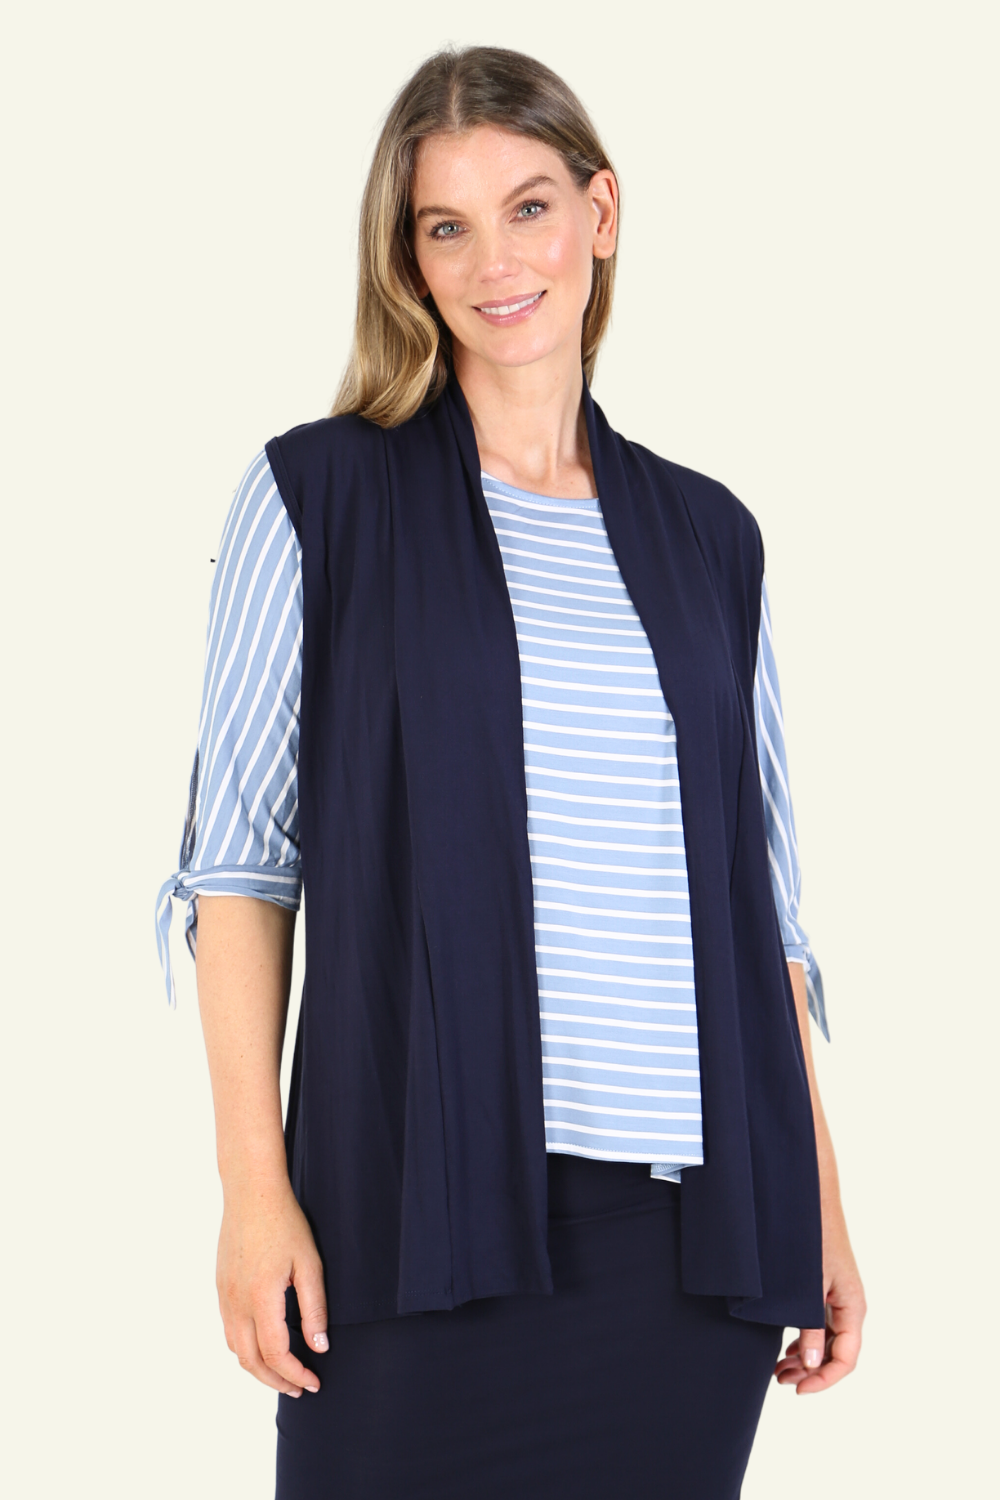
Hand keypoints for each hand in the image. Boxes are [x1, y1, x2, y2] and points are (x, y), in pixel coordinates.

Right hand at [216, 1177, 328, 1397]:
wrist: (251, 1192)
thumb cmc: (285, 1222)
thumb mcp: (309, 1264)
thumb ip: (314, 1308)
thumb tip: (319, 1347)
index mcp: (260, 1298)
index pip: (276, 1355)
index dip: (296, 1374)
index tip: (313, 1381)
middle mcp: (236, 1302)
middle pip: (249, 1361)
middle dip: (275, 1381)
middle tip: (299, 1387)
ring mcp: (224, 1294)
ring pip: (234, 1348)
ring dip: (257, 1368)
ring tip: (282, 1373)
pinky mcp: (220, 1286)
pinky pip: (228, 1329)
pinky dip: (244, 1347)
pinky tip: (262, 1343)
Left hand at [775, 1211, 865, 1394]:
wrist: (811, 1198)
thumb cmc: (812, 1238)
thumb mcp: (809, 1287)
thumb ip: (809, 1326)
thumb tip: (810, 1365)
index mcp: (852, 1307)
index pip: (845, 1359)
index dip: (823, 1380)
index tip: (798, 1390)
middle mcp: (849, 1306)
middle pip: (836, 1354)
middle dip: (811, 1373)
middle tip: (780, 1380)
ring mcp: (838, 1297)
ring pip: (827, 1341)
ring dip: (806, 1359)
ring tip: (779, 1370)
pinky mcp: (826, 1289)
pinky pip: (820, 1325)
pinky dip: (804, 1341)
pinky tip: (787, 1349)